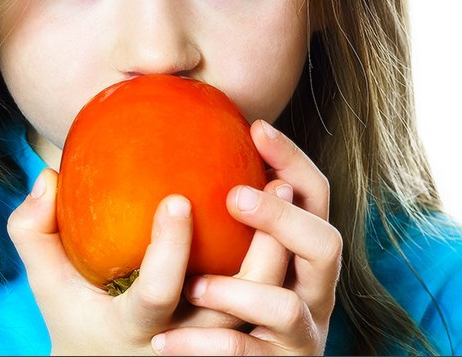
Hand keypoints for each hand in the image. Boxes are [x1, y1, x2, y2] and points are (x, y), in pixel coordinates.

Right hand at [7, 167, 294, 353]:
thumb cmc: (78, 315)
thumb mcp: (48, 281)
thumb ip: (34, 229)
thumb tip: (48, 175)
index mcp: (134, 328)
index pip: (158, 295)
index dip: (169, 251)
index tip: (177, 199)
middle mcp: (182, 344)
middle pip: (234, 307)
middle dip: (259, 251)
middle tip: (271, 187)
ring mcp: (216, 345)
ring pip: (266, 308)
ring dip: (282, 250)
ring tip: (290, 191)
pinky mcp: (239, 337)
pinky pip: (274, 303)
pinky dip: (286, 262)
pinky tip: (290, 214)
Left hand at [152, 120, 341, 355]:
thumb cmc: (202, 307)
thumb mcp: (217, 255)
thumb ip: (203, 211)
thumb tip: (135, 149)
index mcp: (301, 254)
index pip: (316, 196)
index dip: (295, 160)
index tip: (256, 128)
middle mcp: (312, 292)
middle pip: (326, 244)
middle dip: (284, 216)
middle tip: (235, 197)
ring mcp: (299, 336)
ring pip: (285, 306)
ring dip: (239, 290)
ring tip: (192, 286)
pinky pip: (245, 354)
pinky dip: (206, 347)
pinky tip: (165, 341)